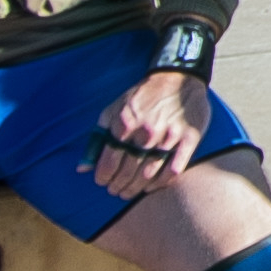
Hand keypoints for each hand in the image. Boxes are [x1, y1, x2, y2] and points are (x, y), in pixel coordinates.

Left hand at [90, 64, 215, 181]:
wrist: (177, 78)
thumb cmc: (141, 97)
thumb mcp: (113, 110)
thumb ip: (97, 139)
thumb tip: (82, 168)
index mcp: (125, 124)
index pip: (109, 162)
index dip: (104, 177)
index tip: (103, 183)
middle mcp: (146, 132)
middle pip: (128, 171)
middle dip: (119, 186)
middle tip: (116, 192)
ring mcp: (168, 136)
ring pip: (150, 173)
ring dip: (137, 188)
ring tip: (130, 193)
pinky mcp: (188, 138)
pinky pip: (174, 168)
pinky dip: (162, 182)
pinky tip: (153, 186)